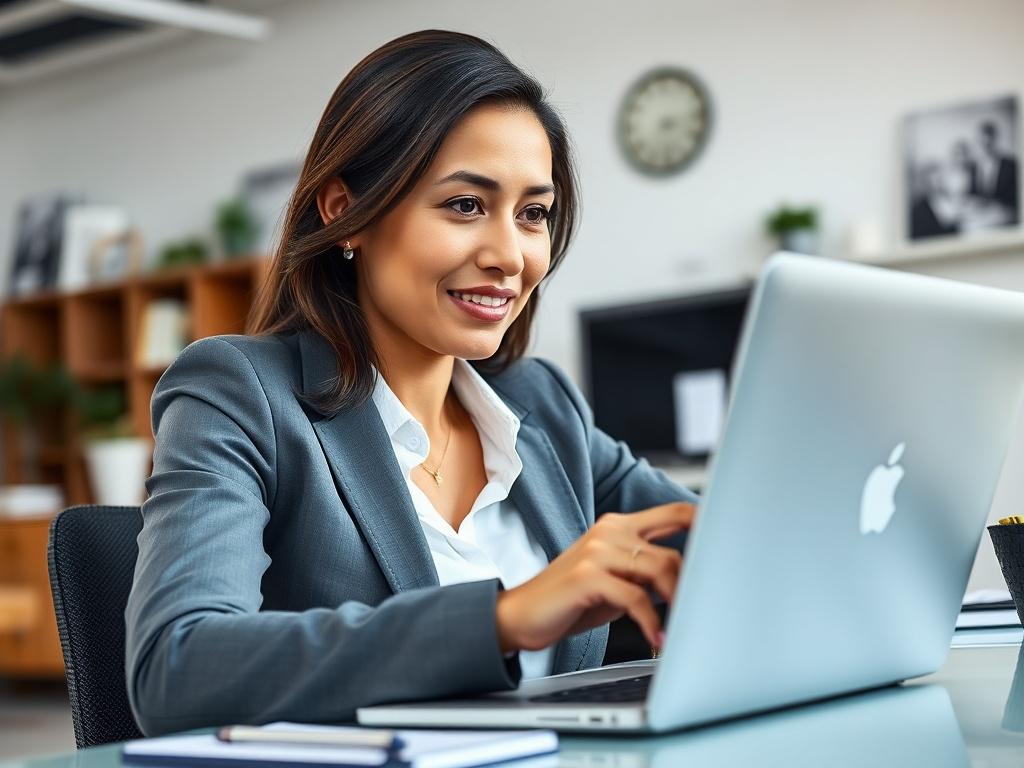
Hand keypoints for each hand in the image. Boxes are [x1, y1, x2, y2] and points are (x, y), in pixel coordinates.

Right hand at [495, 501, 693, 652]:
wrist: (520, 615)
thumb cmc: (571, 600)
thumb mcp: (615, 581)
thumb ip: (648, 573)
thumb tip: (693, 583)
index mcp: (618, 526)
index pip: (675, 513)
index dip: (707, 523)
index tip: (732, 542)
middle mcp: (609, 531)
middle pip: (672, 553)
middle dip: (691, 589)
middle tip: (698, 615)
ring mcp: (597, 550)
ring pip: (659, 570)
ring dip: (676, 606)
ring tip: (679, 631)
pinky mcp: (587, 575)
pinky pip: (636, 598)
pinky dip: (651, 622)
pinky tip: (656, 638)